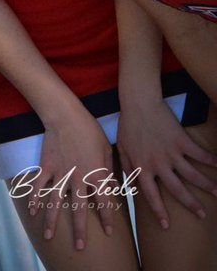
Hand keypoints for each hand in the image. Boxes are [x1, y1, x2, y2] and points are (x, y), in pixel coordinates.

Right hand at [24, 104, 116, 249]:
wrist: (66, 116)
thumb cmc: (90, 130)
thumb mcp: (107, 149)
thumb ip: (109, 170)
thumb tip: (112, 186)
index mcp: (98, 175)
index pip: (105, 202)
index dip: (107, 218)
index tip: (108, 232)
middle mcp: (79, 179)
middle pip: (80, 209)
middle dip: (80, 230)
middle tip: (79, 246)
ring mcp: (61, 174)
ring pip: (56, 202)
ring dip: (52, 221)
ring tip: (49, 236)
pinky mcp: (46, 167)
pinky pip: (40, 186)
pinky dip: (35, 198)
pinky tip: (33, 211)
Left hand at [117, 96, 216, 228]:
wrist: (138, 103)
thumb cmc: (127, 126)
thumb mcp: (121, 149)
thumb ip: (127, 169)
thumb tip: (129, 186)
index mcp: (142, 167)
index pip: (151, 195)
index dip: (159, 211)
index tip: (166, 226)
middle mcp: (158, 163)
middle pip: (177, 189)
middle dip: (191, 204)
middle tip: (202, 215)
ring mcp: (171, 152)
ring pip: (192, 174)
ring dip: (206, 185)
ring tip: (216, 193)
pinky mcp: (182, 140)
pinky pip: (200, 154)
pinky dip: (211, 161)